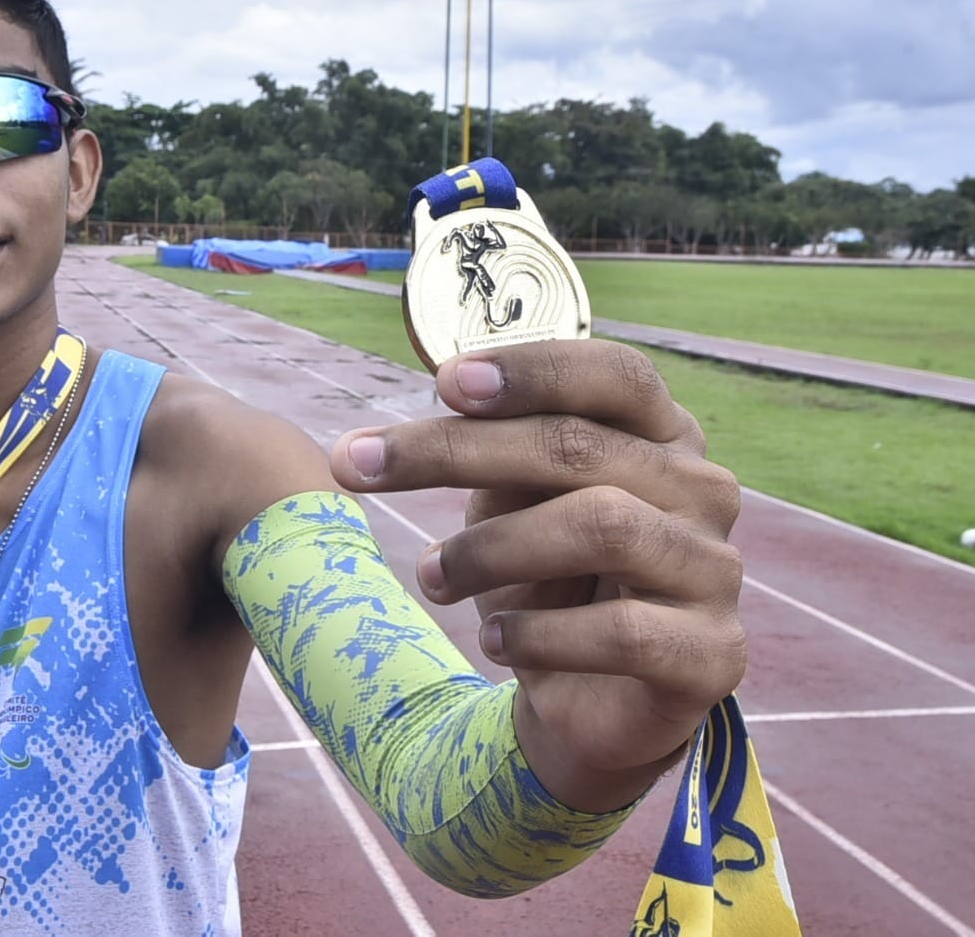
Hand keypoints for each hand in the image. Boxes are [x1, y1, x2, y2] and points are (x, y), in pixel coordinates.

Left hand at [330, 339, 745, 810]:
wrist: (584, 703)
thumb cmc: (544, 577)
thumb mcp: (506, 502)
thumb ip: (492, 448)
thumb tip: (447, 394)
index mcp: (661, 435)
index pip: (614, 375)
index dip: (532, 369)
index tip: (444, 382)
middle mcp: (702, 491)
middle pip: (579, 447)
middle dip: (453, 451)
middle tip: (356, 464)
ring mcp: (716, 572)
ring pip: (601, 527)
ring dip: (489, 550)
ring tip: (430, 577)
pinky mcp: (714, 655)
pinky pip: (622, 631)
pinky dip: (539, 635)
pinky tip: (493, 641)